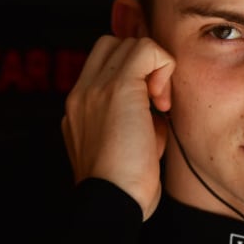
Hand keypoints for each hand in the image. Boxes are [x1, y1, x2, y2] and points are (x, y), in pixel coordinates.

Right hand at [61, 36, 174, 219]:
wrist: (112, 200)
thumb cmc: (124, 184)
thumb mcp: (122, 145)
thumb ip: (132, 118)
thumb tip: (155, 107)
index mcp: (79, 106)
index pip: (103, 61)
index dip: (132, 72)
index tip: (148, 104)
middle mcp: (82, 92)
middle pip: (114, 45)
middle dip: (142, 66)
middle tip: (155, 103)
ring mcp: (96, 87)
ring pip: (132, 43)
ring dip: (154, 69)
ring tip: (158, 107)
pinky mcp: (118, 87)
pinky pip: (148, 49)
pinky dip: (164, 67)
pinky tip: (162, 102)